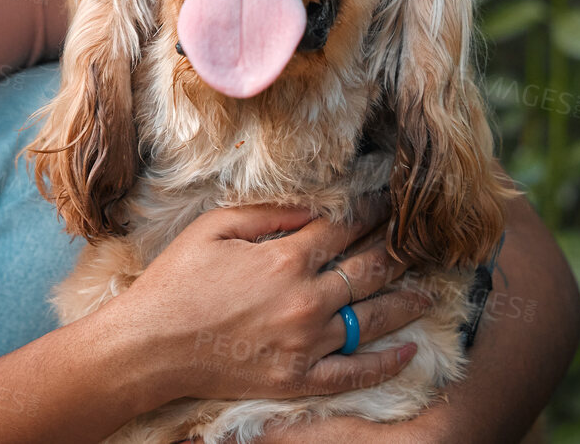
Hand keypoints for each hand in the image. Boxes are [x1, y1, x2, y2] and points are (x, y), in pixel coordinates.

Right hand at [111, 191, 434, 402]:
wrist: (151, 346)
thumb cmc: (176, 281)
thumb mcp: (213, 228)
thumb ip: (267, 215)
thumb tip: (313, 209)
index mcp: (284, 259)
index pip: (344, 229)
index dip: (370, 212)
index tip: (387, 201)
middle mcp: (304, 301)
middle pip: (369, 271)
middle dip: (398, 250)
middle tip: (419, 241)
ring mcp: (306, 344)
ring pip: (372, 319)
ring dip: (406, 301)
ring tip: (428, 290)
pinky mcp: (299, 378)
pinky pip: (356, 373)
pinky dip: (387, 363)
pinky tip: (408, 351)